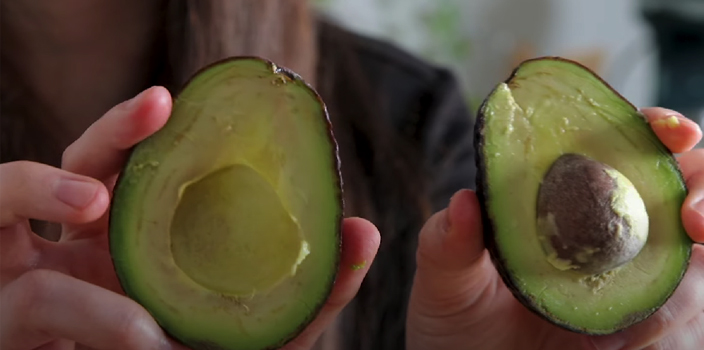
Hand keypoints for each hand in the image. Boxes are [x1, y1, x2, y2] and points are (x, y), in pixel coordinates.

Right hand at [0, 87, 380, 349]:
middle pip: (78, 161)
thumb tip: (362, 231)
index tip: (178, 102)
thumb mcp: (257, 332)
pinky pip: (34, 294)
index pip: (135, 164)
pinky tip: (140, 331)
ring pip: (5, 193)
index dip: (151, 129)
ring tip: (92, 201)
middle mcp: (75, 247)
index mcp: (132, 239)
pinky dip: (90, 307)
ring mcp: (26, 274)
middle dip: (111, 129)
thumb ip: (305, 290)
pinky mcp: (8, 320)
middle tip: (157, 106)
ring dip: (41, 184)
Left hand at [406, 107, 703, 349]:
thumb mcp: (444, 279)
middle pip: (695, 191)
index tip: (672, 133)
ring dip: (677, 291)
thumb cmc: (457, 318)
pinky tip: (617, 347)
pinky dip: (663, 340)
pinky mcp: (652, 335)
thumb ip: (450, 241)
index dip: (659, 130)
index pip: (627, 146)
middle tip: (696, 223)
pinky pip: (689, 333)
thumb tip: (465, 202)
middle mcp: (617, 234)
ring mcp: (640, 285)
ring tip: (619, 321)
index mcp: (571, 197)